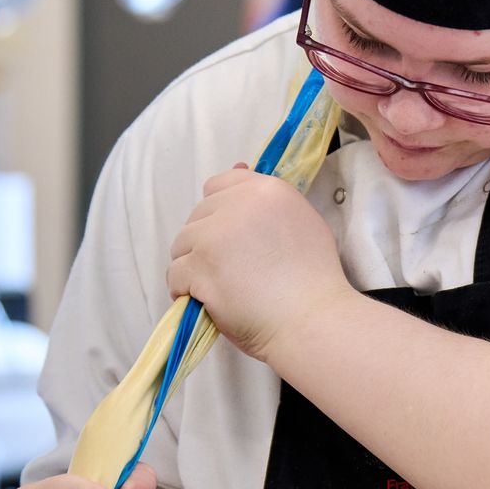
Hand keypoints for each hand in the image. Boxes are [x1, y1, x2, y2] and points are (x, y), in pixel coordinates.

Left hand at [167, 166, 351, 363]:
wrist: (312, 320)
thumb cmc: (314, 279)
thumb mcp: (302, 222)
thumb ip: (266, 200)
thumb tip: (237, 168)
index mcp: (268, 190)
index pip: (220, 185)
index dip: (222, 212)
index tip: (235, 238)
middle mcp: (239, 205)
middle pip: (198, 217)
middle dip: (208, 243)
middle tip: (236, 271)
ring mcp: (215, 236)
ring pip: (182, 245)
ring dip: (195, 267)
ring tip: (224, 288)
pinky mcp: (199, 266)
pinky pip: (175, 274)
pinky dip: (187, 291)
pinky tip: (212, 301)